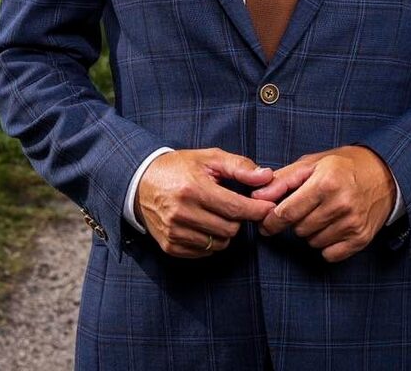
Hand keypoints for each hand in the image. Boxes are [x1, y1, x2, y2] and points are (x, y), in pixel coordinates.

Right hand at [136, 148, 275, 257]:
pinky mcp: (170, 246)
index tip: (269, 208)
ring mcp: (174, 232)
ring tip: (219, 214)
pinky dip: (210, 241)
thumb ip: (240, 166)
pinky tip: (206, 224)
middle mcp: (182, 213)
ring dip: (225, 231)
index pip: (235, 208)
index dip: (256, 210)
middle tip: (235, 206)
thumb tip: (266, 176)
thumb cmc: (180, 167)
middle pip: (229, 228)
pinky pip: (203, 252)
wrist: (142, 181)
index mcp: (194, 189)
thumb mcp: (210, 158)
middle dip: (239, 219)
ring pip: (218, 243)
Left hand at [251, 146, 396, 261]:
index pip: (286, 212)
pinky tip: (333, 226)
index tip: (266, 222)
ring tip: (323, 213)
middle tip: (307, 207)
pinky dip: (326, 244)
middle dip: (296, 221)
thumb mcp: (313, 163)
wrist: (385, 174)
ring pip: (312, 242)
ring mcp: (352, 223)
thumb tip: (257, 196)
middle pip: (299, 229)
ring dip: (311, 232)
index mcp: (326, 181)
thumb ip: (283, 179)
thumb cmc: (344, 166)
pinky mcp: (360, 238)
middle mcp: (340, 203)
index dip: (271, 220)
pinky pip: (328, 254)